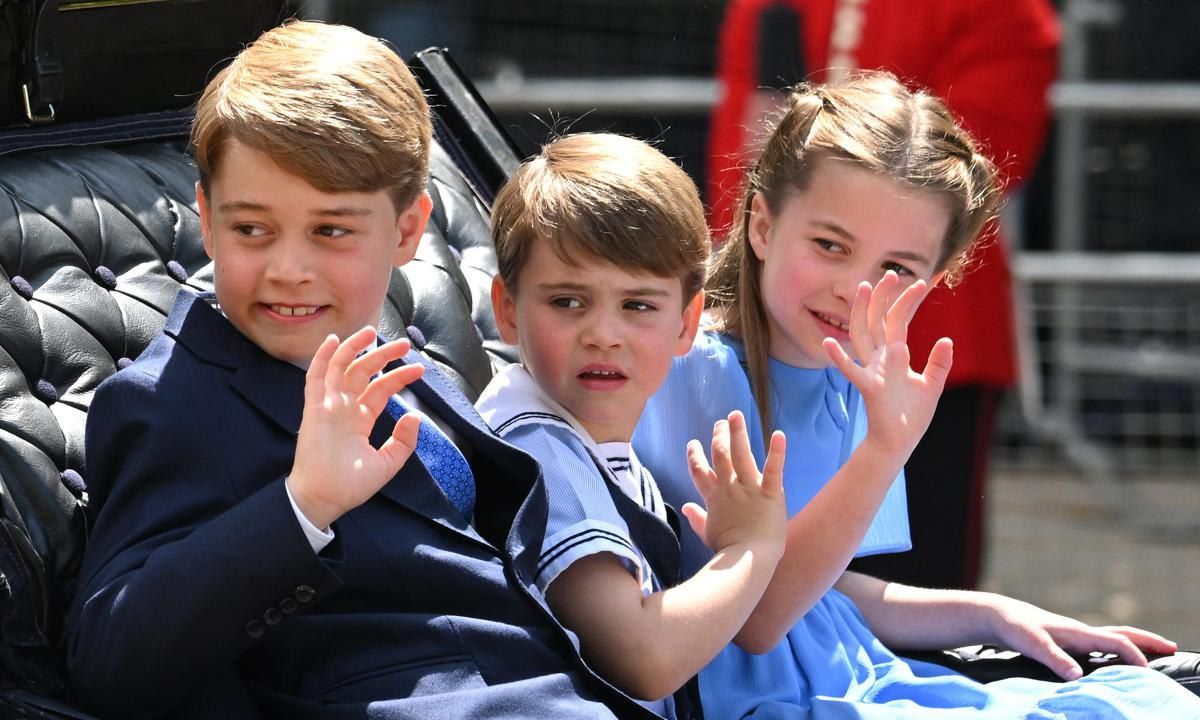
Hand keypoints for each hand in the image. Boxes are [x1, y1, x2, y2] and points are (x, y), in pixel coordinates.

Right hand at [288, 328, 424, 529]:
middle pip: (363, 373)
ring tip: (372, 332)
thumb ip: (404, 442)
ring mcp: (328, 406)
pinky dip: (323, 358)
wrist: (324, 499)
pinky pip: (316, 378)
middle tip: (404, 344)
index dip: (399, 377)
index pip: (380, 390)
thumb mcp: (387, 464)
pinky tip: (334, 341)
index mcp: (360, 420)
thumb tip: (415, 417)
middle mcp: (344, 408)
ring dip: (354, 348)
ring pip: (340, 368)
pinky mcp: (314, 409)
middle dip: (383, 356)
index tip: (419, 370)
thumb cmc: (350, 485)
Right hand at [681, 411, 786, 557]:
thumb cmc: (728, 550)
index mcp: (714, 497)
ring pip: (741, 454)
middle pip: (720, 456)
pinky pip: (773, 469)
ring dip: (738, 433)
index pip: (699, 471)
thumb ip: (696, 518)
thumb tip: (685, 507)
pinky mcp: (770, 493)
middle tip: (721, 422)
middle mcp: (729, 488)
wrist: (747, 561)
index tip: (693, 444)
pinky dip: (777, 451)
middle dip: (719, 437)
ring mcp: (749, 488)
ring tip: (736, 415)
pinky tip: (779, 434)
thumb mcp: (707, 533)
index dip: (695, 456)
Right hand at [823, 270, 952, 457]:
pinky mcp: (869, 387)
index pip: (900, 320)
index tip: (924, 280)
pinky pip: (851, 371)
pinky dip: (839, 358)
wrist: (899, 442)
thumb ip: (938, 363)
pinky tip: (829, 343)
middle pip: (878, 320)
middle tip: (891, 273)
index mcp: (895, 355)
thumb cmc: (911, 417)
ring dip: (862, 312)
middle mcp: (881, 358)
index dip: (910, 300)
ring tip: (863, 288)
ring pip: (862, 335)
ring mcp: (872, 370)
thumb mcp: (932, 386)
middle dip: (884, 296)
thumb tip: (947, 340)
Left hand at [984, 593, 1178, 679]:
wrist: (998, 615)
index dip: (1134, 655)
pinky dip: (1116, 649)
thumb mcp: (1031, 644)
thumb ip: (1053, 658)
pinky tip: (1115, 659)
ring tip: (1152, 654)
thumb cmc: (1014, 628)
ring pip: (1112, 637)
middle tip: (1172, 648)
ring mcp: (1075, 635)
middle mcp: (1080, 632)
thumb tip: (1077, 676)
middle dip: (1147, 641)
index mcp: (1078, 632)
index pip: (1116, 641)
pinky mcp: (1067, 640)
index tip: (1148, 671)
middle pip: (1121, 633)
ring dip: (1134, 644)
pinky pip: (1100, 644)